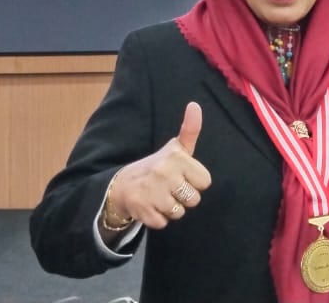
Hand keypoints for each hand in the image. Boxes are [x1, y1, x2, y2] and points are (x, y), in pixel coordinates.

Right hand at [108, 102, 212, 229]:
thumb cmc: (158, 166)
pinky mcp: (143, 211)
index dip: (194, 181)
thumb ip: (190, 130)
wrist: (123, 185)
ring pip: (180, 212)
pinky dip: (158, 218)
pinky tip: (150, 206)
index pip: (205, 181)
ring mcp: (153, 193)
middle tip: (169, 187)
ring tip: (159, 196)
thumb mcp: (175, 148)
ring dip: (171, 208)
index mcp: (176, 158)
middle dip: (184, 197)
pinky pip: (164, 223)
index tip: (181, 175)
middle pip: (194, 199)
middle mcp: (164, 174)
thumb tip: (195, 105)